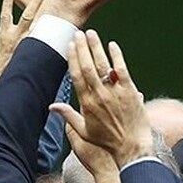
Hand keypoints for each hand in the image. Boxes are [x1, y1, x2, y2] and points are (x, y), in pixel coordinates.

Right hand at [50, 31, 151, 169]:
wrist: (131, 148)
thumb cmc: (107, 142)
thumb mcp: (83, 131)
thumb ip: (68, 116)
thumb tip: (51, 106)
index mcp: (87, 103)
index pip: (76, 76)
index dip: (72, 59)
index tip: (69, 46)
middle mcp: (99, 95)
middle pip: (88, 66)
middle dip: (82, 48)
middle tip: (78, 34)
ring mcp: (115, 92)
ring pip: (103, 65)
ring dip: (96, 47)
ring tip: (91, 34)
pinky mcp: (130, 91)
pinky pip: (121, 70)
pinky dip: (117, 56)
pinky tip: (112, 45)